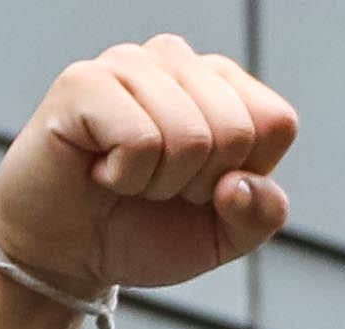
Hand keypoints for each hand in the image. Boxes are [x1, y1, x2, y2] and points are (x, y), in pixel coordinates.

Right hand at [0, 36, 295, 320]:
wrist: (68, 251)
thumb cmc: (142, 229)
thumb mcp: (222, 237)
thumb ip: (261, 214)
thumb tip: (241, 184)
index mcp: (219, 84)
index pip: (276, 121)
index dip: (244, 176)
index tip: (201, 188)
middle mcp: (176, 60)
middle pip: (237, 129)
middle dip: (200, 184)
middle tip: (156, 185)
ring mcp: (129, 64)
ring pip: (190, 136)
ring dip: (159, 183)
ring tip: (126, 176)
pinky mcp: (84, 82)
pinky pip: (141, 140)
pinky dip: (125, 177)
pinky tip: (100, 170)